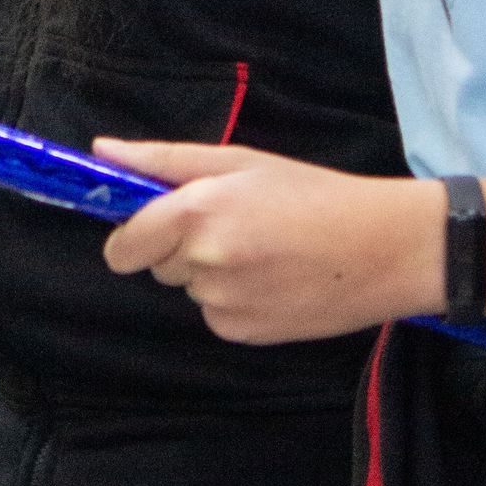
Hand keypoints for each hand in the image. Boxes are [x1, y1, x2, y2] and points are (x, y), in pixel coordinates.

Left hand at [96, 138, 446, 344]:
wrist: (384, 247)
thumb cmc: (311, 193)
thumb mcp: (238, 161)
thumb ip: (162, 159)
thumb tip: (101, 152)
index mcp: (197, 212)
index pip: (124, 245)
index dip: (133, 236)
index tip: (154, 226)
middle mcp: (204, 262)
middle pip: (157, 265)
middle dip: (181, 248)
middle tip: (234, 225)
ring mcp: (225, 304)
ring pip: (189, 290)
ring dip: (210, 274)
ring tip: (263, 251)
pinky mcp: (246, 333)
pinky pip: (217, 315)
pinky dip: (234, 301)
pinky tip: (274, 280)